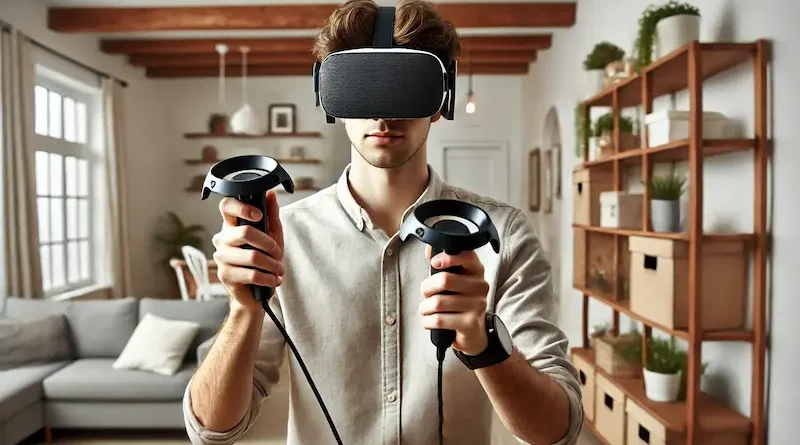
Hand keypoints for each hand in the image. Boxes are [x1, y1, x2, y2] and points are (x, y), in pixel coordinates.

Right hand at [212, 190, 284, 312]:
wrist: (256, 291)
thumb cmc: (263, 260)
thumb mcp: (271, 235)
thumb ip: (271, 215)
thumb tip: (271, 194)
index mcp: (231, 225)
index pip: (226, 206)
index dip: (242, 207)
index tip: (259, 215)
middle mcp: (222, 239)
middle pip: (245, 232)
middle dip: (269, 244)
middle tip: (278, 253)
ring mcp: (221, 257)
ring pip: (253, 256)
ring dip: (272, 265)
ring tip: (278, 270)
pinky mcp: (225, 275)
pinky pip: (252, 274)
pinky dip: (268, 278)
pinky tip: (273, 280)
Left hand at [419, 245, 489, 355]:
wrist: (473, 333)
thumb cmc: (459, 303)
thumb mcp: (453, 281)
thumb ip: (442, 265)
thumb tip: (429, 247)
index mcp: (476, 271)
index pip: (467, 256)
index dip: (448, 258)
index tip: (435, 262)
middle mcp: (480, 286)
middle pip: (445, 280)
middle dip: (426, 288)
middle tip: (425, 294)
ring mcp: (477, 305)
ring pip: (438, 302)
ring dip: (425, 308)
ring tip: (427, 309)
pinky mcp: (470, 324)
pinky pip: (439, 320)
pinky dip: (428, 321)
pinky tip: (430, 321)